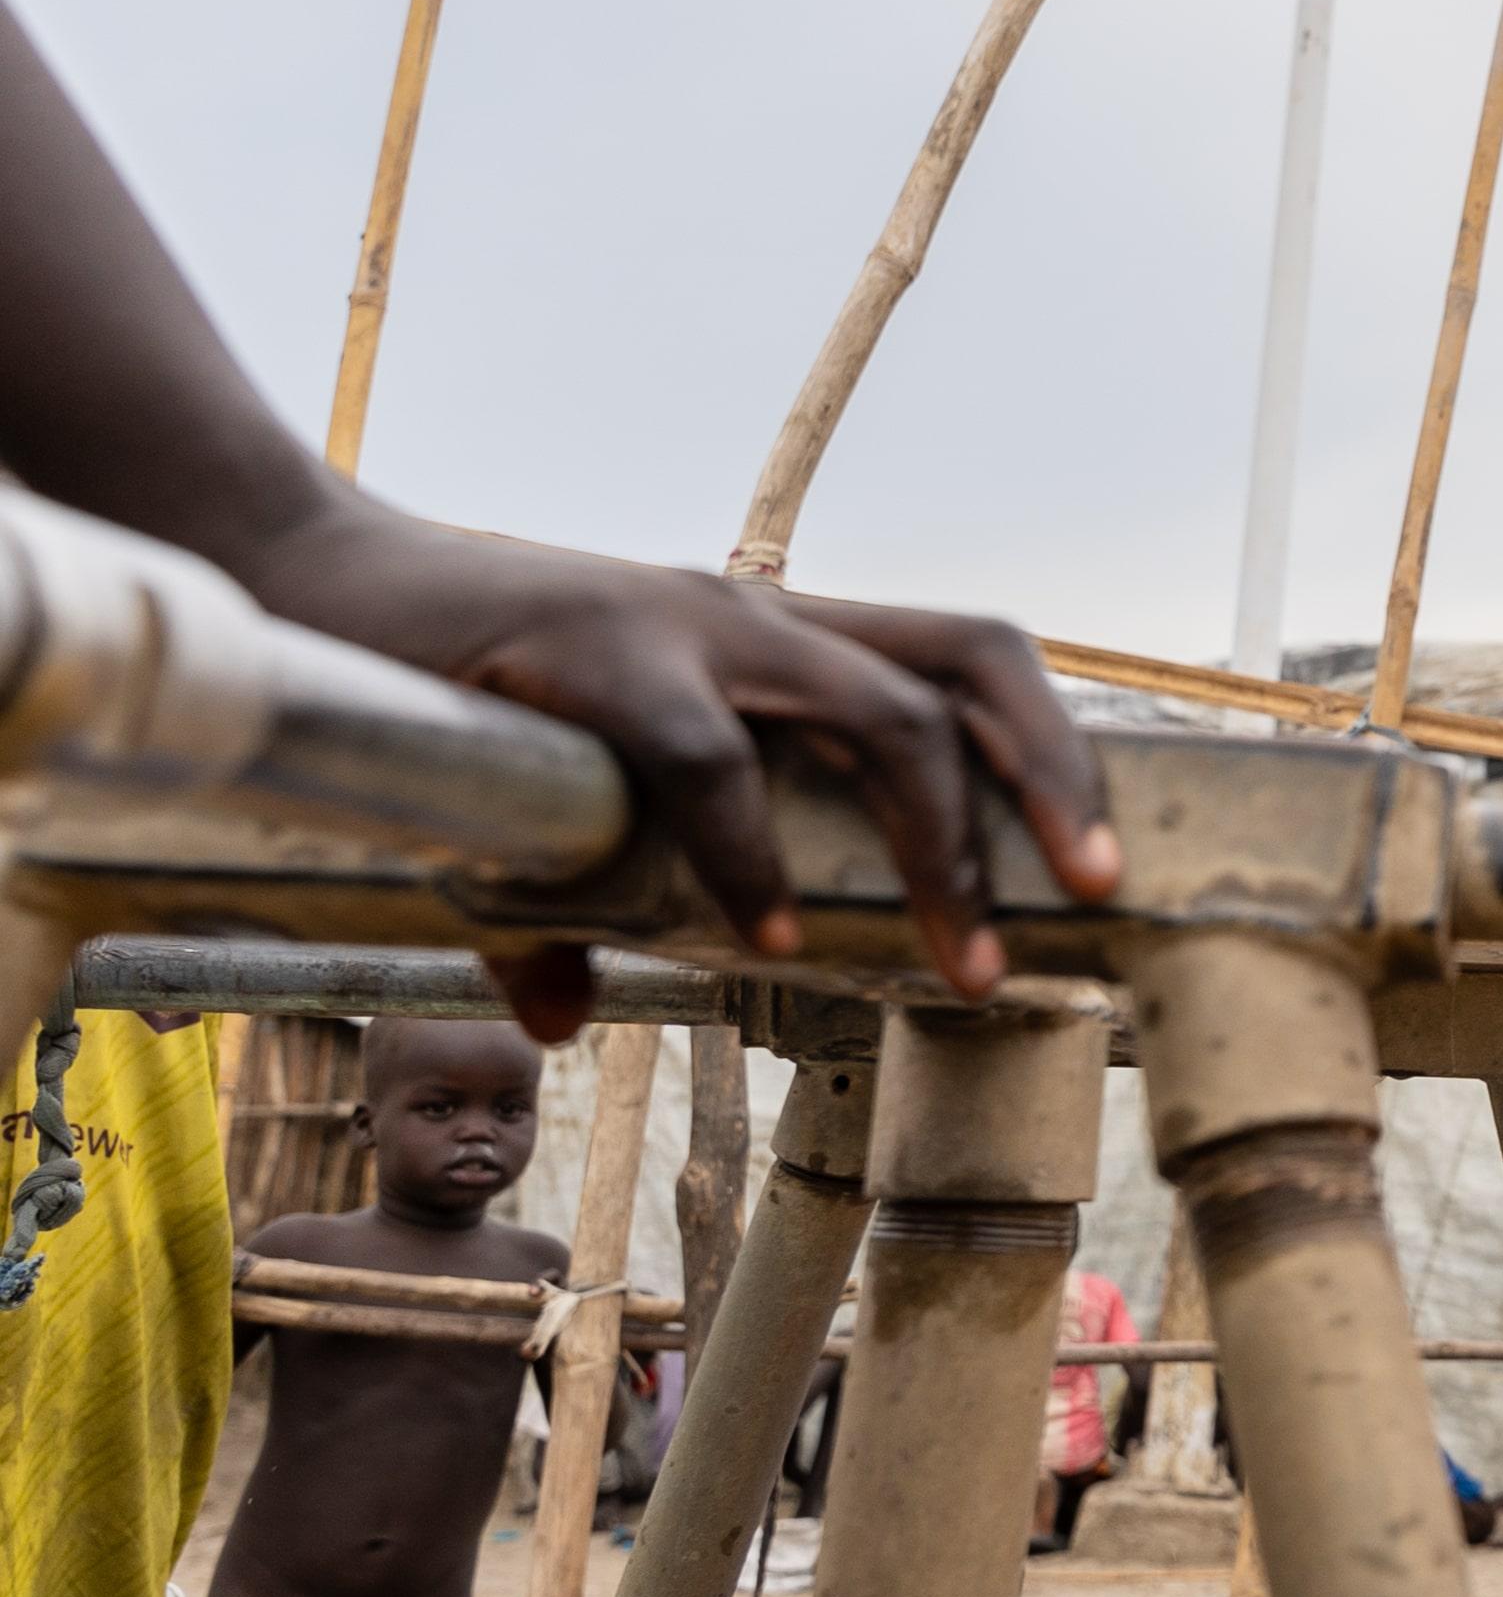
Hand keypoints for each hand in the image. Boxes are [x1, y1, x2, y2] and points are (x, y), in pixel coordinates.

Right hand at [225, 500, 1114, 1030]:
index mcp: (780, 639)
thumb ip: (581, 887)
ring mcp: (689, 624)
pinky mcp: (595, 648)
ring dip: (939, 844)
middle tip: (1091, 897)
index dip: (1050, 748)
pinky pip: (703, 756)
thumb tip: (558, 1014)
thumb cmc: (458, 685)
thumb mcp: (567, 781)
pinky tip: (763, 933)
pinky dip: (747, 852)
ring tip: (961, 959)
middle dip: (1052, 784)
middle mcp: (761, 616)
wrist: (307, 582)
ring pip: (880, 712)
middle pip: (971, 666)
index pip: (967, 661)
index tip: (1099, 863)